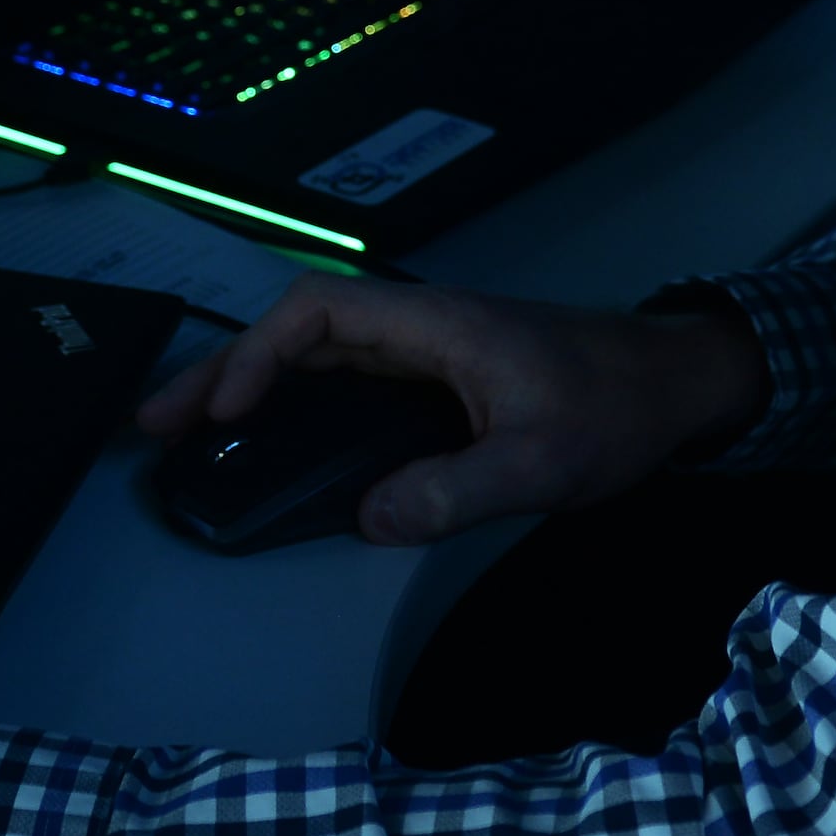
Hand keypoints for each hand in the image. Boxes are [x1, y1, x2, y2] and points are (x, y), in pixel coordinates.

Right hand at [137, 275, 765, 544]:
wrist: (680, 387)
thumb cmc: (617, 409)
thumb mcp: (543, 460)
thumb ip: (457, 490)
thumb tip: (367, 520)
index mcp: (434, 325)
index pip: (318, 314)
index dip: (260, 357)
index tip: (227, 413)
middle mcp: (419, 328)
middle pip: (298, 334)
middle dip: (224, 373)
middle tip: (156, 427)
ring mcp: (427, 354)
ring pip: (317, 358)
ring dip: (252, 390)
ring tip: (189, 437)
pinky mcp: (439, 384)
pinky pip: (347, 385)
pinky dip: (294, 407)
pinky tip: (271, 448)